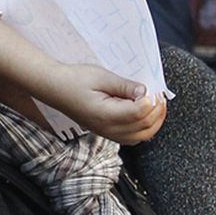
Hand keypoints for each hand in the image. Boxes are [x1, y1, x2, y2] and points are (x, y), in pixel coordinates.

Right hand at [44, 63, 167, 144]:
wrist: (56, 88)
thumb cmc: (75, 79)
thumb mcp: (102, 76)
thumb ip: (125, 86)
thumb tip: (145, 93)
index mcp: (106, 114)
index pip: (138, 113)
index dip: (151, 102)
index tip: (154, 89)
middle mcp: (108, 129)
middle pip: (144, 128)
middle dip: (157, 112)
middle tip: (160, 95)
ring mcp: (108, 133)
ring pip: (141, 137)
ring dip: (154, 122)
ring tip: (157, 105)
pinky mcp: (107, 132)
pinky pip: (132, 138)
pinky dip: (144, 129)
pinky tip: (146, 115)